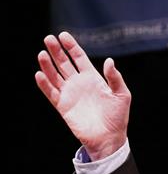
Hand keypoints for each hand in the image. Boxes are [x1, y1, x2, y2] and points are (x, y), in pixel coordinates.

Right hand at [35, 32, 130, 160]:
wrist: (109, 138)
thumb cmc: (118, 117)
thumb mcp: (121, 95)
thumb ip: (115, 78)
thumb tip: (109, 60)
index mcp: (93, 78)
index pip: (79, 58)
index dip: (71, 46)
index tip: (63, 35)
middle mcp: (79, 83)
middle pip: (64, 63)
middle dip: (56, 51)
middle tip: (48, 39)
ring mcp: (70, 94)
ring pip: (55, 75)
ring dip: (48, 65)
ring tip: (42, 53)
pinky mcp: (63, 106)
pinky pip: (51, 93)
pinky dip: (44, 84)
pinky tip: (40, 74)